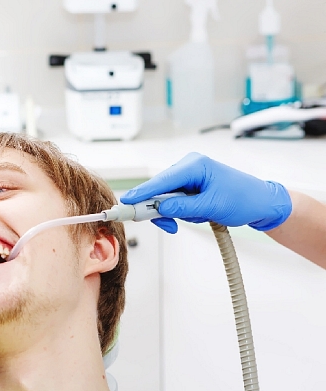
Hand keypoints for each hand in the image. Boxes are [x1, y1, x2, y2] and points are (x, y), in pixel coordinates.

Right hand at [120, 152, 291, 233]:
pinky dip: (181, 212)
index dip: (143, 192)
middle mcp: (189, 167)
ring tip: (196, 219)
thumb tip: (159, 208)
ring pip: (167, 197)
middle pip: (161, 189)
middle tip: (165, 225)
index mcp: (195, 165)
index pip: (163, 180)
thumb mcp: (212, 206)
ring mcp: (190, 177)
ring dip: (175, 212)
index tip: (127, 202)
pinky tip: (197, 215)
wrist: (263, 203)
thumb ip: (183, 207)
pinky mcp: (192, 187)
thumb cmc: (244, 200)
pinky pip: (176, 200)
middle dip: (160, 208)